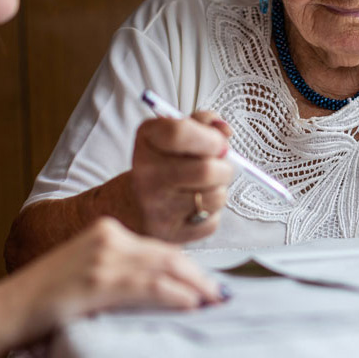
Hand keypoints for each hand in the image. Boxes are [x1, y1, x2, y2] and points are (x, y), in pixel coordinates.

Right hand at [11, 217, 225, 341]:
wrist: (7, 309)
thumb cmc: (45, 298)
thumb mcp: (85, 271)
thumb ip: (118, 272)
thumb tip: (156, 289)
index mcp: (106, 231)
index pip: (158, 247)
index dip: (187, 266)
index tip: (206, 283)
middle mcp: (108, 237)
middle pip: (167, 254)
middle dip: (198, 275)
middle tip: (220, 294)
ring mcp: (103, 258)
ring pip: (163, 268)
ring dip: (194, 286)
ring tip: (213, 302)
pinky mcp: (98, 282)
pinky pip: (148, 287)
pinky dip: (174, 295)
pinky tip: (190, 305)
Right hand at [129, 110, 233, 240]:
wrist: (133, 205)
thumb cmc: (164, 163)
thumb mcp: (174, 133)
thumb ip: (203, 123)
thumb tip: (226, 131)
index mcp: (147, 139)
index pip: (179, 132)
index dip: (210, 137)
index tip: (218, 142)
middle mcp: (146, 174)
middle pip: (206, 170)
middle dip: (224, 167)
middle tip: (219, 166)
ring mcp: (156, 207)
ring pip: (215, 197)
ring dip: (220, 190)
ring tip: (207, 186)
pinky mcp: (170, 234)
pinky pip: (212, 222)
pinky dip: (212, 214)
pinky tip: (196, 206)